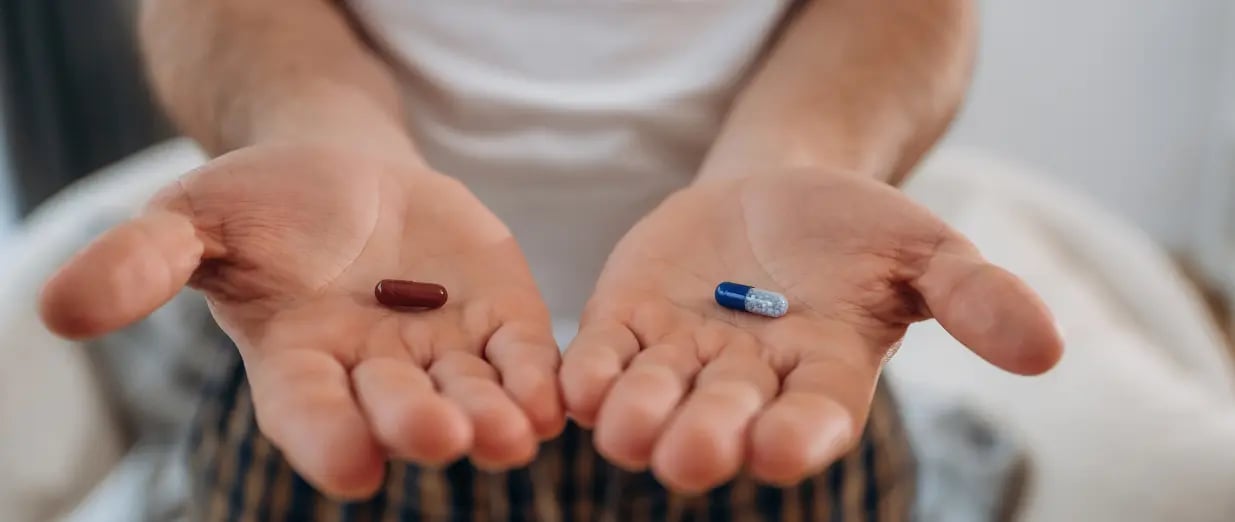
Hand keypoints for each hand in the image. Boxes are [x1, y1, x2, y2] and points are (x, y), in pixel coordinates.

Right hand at [40, 143, 562, 497]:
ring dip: (492, 417)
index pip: (306, 413)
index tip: (351, 467)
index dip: (325, 438)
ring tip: (514, 435)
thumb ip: (141, 264)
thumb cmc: (258, 206)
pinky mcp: (498, 321)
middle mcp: (372, 374)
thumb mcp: (191, 221)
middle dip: (417, 424)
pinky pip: (521, 358)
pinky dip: (538, 378)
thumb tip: (55, 309)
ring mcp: (441, 352)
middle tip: (441, 438)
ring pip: (469, 394)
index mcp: (295, 364)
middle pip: (395, 409)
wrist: (344, 176)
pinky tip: (558, 397)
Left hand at [560, 169, 1060, 491]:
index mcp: (825, 375)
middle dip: (709, 436)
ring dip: (640, 417)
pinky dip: (592, 375)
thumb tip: (1047, 349)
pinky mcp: (629, 326)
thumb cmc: (861, 232)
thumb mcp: (927, 250)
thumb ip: (976, 296)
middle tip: (692, 456)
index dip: (800, 435)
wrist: (778, 194)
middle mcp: (750, 383)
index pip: (815, 417)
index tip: (786, 449)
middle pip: (727, 418)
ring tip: (625, 430)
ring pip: (657, 400)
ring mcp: (683, 357)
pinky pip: (605, 361)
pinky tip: (575, 386)